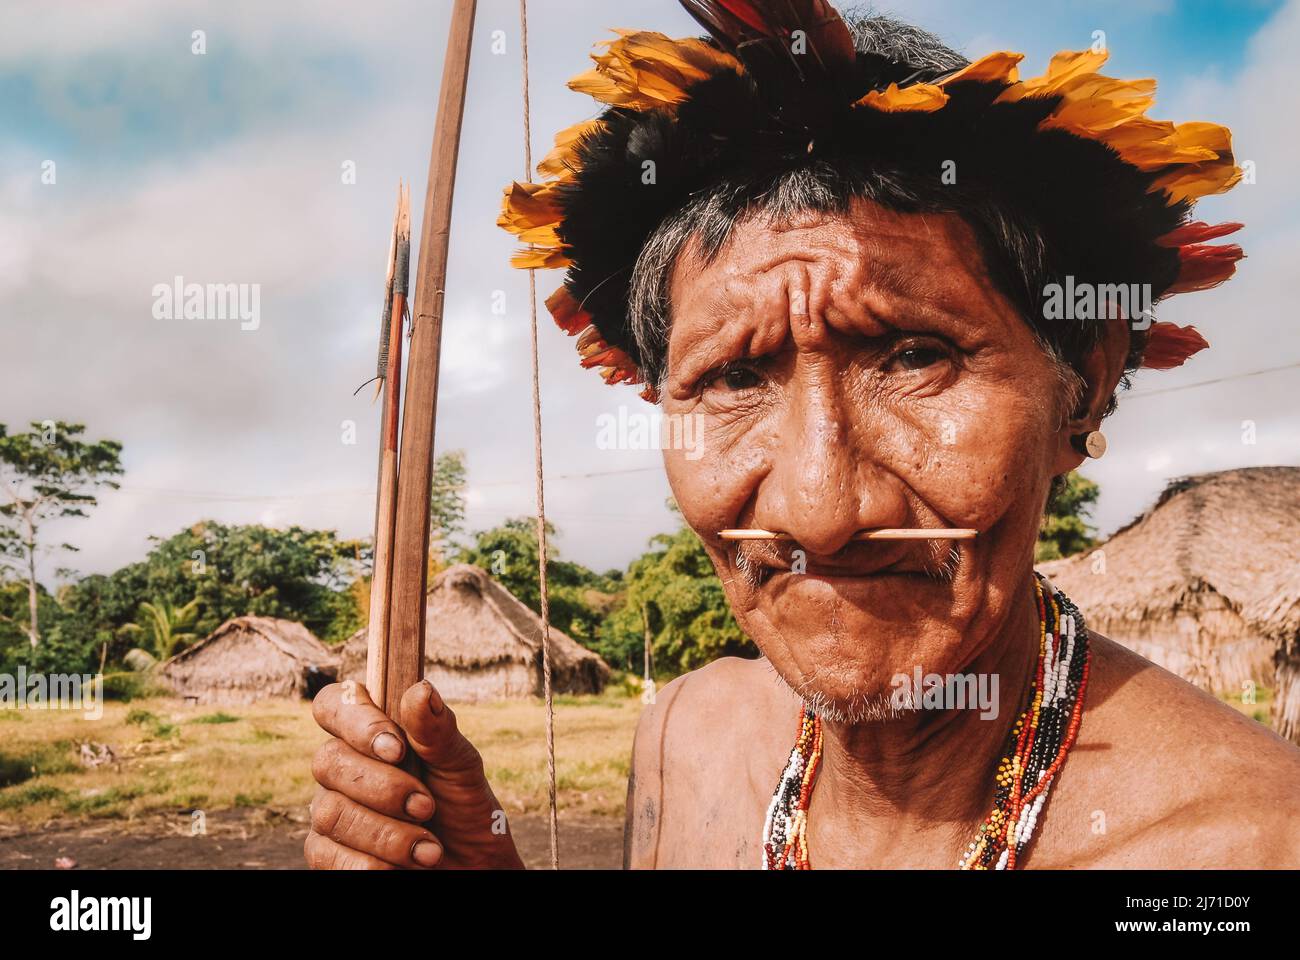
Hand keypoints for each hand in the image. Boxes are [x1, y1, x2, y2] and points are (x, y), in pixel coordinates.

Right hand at [305, 678, 525, 869]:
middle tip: (426, 806)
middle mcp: (343, 767)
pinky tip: (403, 868)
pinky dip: (371, 864)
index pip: (335, 704)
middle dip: (383, 788)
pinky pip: (326, 855)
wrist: (472, 866)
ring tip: (430, 850)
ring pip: (330, 812)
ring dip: (387, 834)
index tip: (397, 748)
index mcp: (371, 733)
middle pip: (328, 761)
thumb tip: (422, 690)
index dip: (356, 721)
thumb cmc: (463, 808)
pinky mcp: (326, 853)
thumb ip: (437, 731)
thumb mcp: (460, 766)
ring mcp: (330, 810)